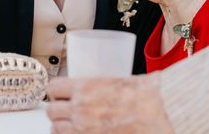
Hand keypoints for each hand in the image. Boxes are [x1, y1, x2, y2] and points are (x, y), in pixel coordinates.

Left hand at [46, 74, 173, 133]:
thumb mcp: (114, 79)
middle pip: (51, 111)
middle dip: (57, 110)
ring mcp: (84, 129)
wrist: (158, 112)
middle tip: (65, 109)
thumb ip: (96, 85)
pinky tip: (81, 133)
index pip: (53, 88)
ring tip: (72, 124)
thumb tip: (91, 88)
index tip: (59, 93)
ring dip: (62, 126)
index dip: (55, 91)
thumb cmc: (143, 94)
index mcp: (84, 88)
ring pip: (56, 130)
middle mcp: (80, 109)